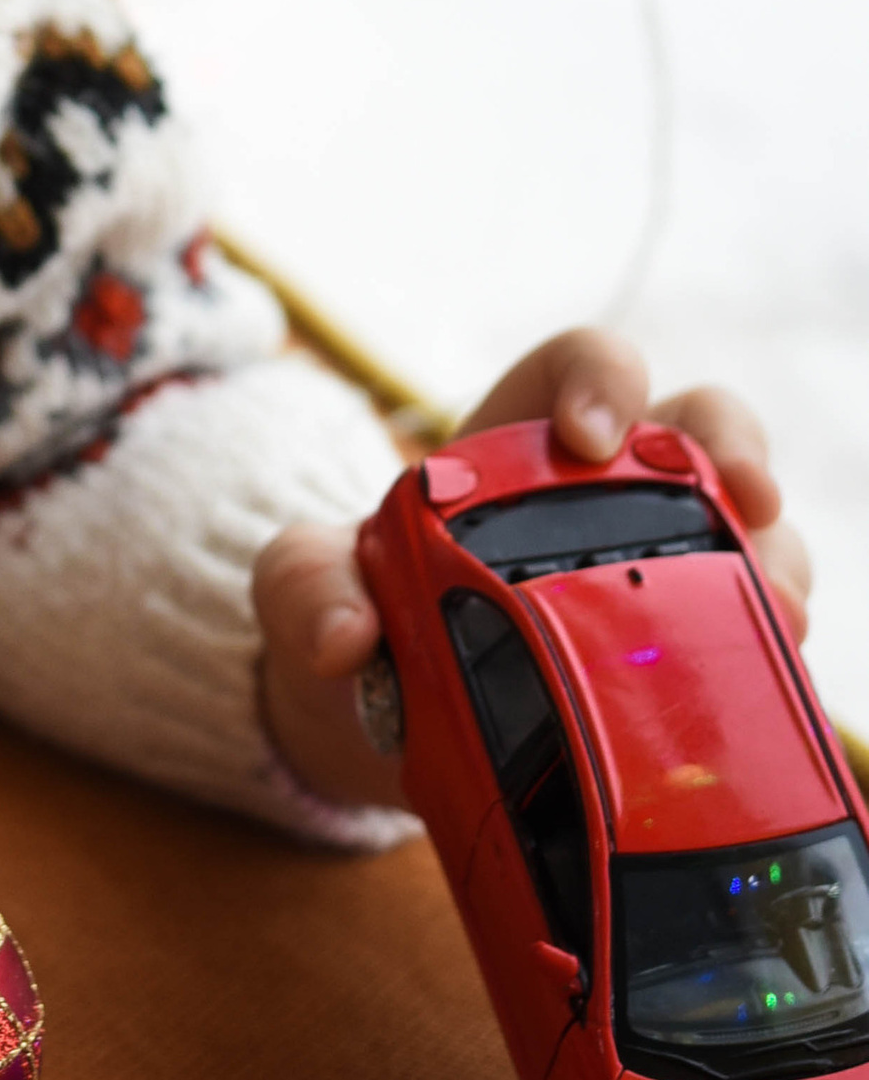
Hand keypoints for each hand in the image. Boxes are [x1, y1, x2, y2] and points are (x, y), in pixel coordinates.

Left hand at [252, 326, 813, 812]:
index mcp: (520, 444)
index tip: (591, 436)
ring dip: (775, 555)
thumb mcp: (304, 589)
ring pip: (750, 525)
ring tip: (776, 612)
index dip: (604, 378)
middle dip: (733, 444)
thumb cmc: (357, 613)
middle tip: (743, 497)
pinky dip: (772, 642)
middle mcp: (607, 490)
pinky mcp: (684, 645)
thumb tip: (341, 637)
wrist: (385, 715)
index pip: (583, 364)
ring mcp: (658, 564)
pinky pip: (753, 624)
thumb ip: (303, 586)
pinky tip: (774, 674)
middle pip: (701, 424)